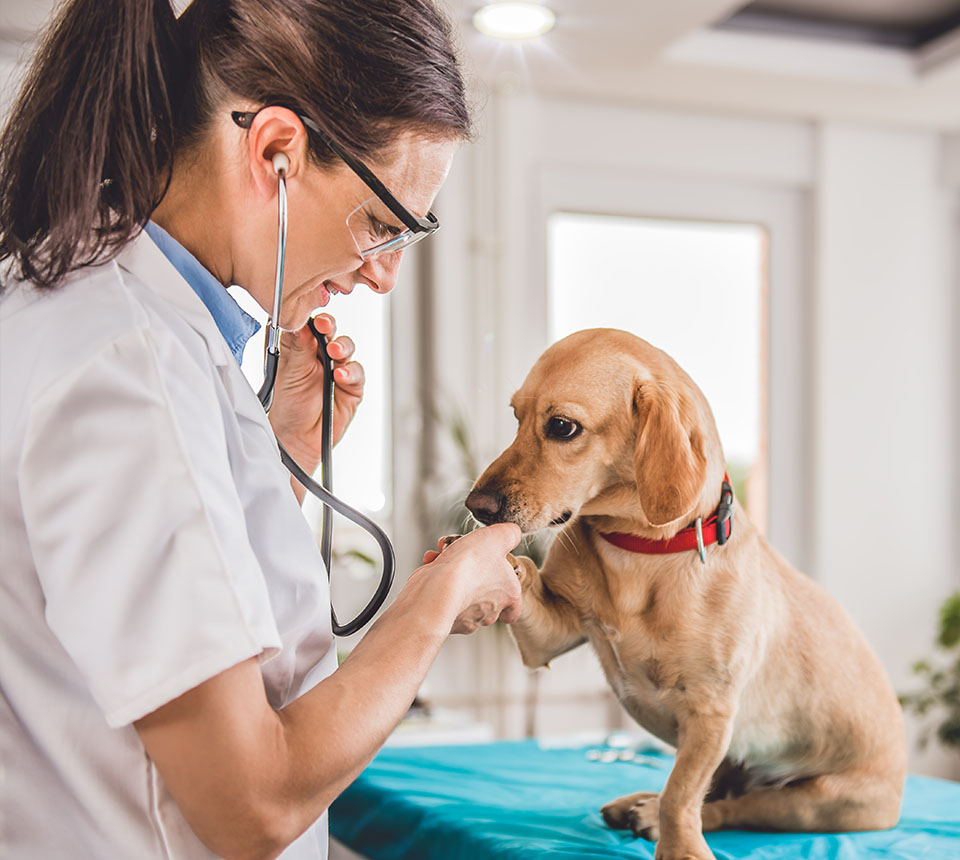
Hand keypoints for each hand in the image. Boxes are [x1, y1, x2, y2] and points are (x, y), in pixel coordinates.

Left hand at [268, 314, 363, 469]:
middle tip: (324, 325)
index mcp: (300, 348)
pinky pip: (357, 373)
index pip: (308, 324)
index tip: (309, 314)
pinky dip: (350, 371)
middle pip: (330, 331)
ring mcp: (337, 370)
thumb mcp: (288, 373)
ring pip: (346, 348)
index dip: (310, 316)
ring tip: (334, 352)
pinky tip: (341, 375)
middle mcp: (319, 356)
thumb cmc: (286, 407)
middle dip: (329, 326)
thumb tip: (301, 322)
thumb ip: (298, 348)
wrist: (296, 439)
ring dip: (342, 347)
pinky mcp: (351, 387)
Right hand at [416, 525, 522, 633]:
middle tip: (464, 556)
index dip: (508, 596)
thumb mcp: (498, 537)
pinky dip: (436, 580)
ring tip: (444, 555)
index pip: (514, 607)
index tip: (499, 585)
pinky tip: (432, 564)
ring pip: (462, 594)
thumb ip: (510, 534)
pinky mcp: (442, 618)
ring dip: (453, 574)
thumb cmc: (470, 565)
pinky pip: (442, 597)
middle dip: (473, 573)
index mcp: (508, 594)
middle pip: (486, 596)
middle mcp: (489, 612)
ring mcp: (466, 620)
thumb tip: (513, 533)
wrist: (437, 589)